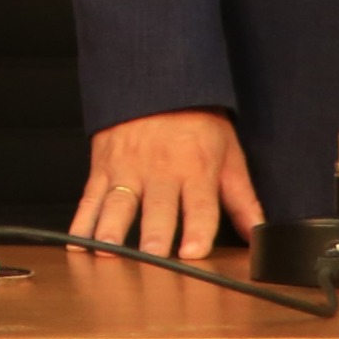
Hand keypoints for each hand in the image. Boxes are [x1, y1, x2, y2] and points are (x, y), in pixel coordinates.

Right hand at [72, 109, 261, 260]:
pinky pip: (91, 196)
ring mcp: (128, 169)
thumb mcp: (229, 156)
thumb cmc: (196, 122)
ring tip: (108, 249)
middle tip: (151, 255)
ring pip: (119, 202)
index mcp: (196, 169)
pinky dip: (82, 219)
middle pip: (158, 206)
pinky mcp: (104, 167)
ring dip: (113, 227)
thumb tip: (260, 236)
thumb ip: (243, 200)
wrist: (158, 83)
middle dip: (154, 232)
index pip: (200, 205)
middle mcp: (161, 170)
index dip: (198, 230)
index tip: (193, 253)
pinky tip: (78, 240)